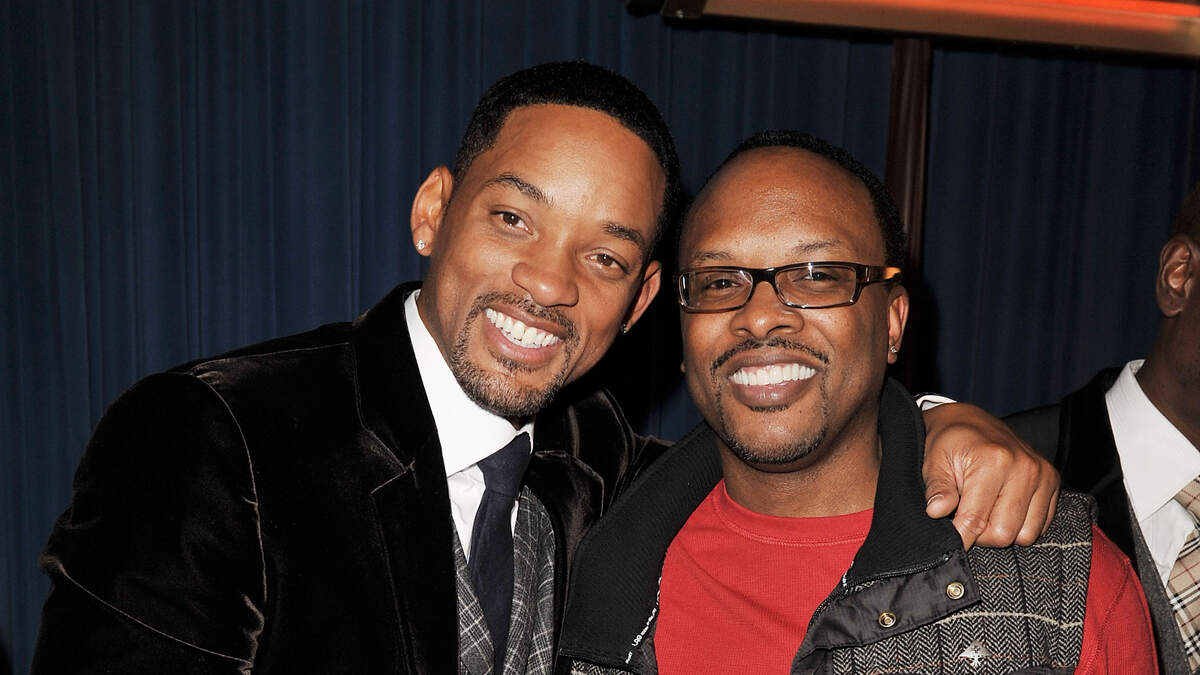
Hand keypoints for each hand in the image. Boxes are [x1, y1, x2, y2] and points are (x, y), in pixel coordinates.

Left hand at [920, 402, 1059, 548]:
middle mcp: (1024, 467)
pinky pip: (1040, 526)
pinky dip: (1020, 524)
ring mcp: (1042, 474)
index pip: (976, 520)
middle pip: (1003, 533)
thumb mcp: (934, 462)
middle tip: (964, 516)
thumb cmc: (949, 443)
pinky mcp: (1052, 481)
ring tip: (983, 510)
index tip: (951, 542)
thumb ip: (938, 488)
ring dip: (1001, 530)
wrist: (971, 421)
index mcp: (993, 461)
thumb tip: (936, 511)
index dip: (960, 537)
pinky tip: (1001, 505)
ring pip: (1025, 535)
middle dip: (980, 534)